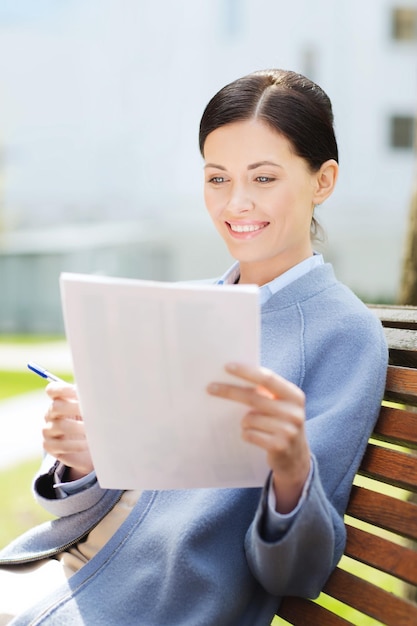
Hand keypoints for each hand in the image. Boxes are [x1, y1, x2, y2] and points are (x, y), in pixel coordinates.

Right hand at [43, 382, 93, 480]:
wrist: (85, 448)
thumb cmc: (89, 422)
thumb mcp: (90, 408)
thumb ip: (90, 399)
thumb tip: (102, 392)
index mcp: (58, 400)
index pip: (53, 390)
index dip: (64, 389)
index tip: (78, 390)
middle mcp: (50, 414)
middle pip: (56, 406)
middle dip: (75, 408)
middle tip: (91, 412)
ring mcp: (48, 430)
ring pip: (60, 426)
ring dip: (78, 427)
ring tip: (93, 430)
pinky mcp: (50, 447)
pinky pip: (61, 445)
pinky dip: (77, 445)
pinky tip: (88, 444)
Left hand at [207, 363, 310, 512]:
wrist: (296, 458)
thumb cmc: (281, 423)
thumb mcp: (280, 405)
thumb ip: (265, 392)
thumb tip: (233, 376)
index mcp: (294, 396)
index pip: (268, 378)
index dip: (247, 372)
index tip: (227, 367)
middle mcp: (294, 412)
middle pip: (254, 398)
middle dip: (230, 391)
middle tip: (210, 388)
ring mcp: (288, 431)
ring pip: (249, 419)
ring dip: (244, 422)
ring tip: (252, 426)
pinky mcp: (279, 446)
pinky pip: (249, 435)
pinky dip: (246, 434)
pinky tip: (255, 437)